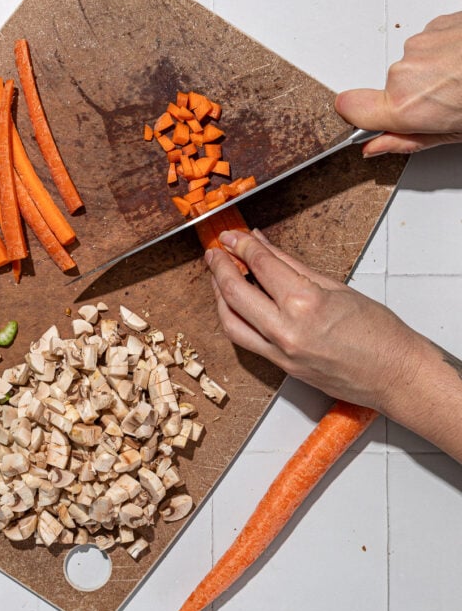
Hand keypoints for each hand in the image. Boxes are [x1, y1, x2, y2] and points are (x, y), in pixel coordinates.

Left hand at [206, 229, 424, 411]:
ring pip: (230, 321)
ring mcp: (280, 352)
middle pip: (234, 292)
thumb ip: (291, 265)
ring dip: (218, 296)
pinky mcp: (280, 367)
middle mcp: (287, 330)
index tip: (231, 235)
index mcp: (305, 303)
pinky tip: (235, 304)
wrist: (394, 375)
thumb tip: (263, 245)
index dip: (241, 245)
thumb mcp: (336, 286)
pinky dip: (234, 318)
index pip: (260, 264)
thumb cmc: (378, 333)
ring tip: (219, 277)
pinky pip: (244, 340)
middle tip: (216, 252)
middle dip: (219, 267)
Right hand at [335, 11, 461, 155]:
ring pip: (413, 67)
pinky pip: (429, 46)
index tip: (363, 122)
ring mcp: (421, 44)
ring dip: (434, 75)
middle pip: (390, 90)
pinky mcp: (437, 24)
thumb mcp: (455, 134)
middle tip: (447, 106)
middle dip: (414, 99)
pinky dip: (445, 55)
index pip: (351, 109)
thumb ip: (408, 141)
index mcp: (405, 107)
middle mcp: (405, 72)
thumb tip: (376, 147)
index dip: (357, 116)